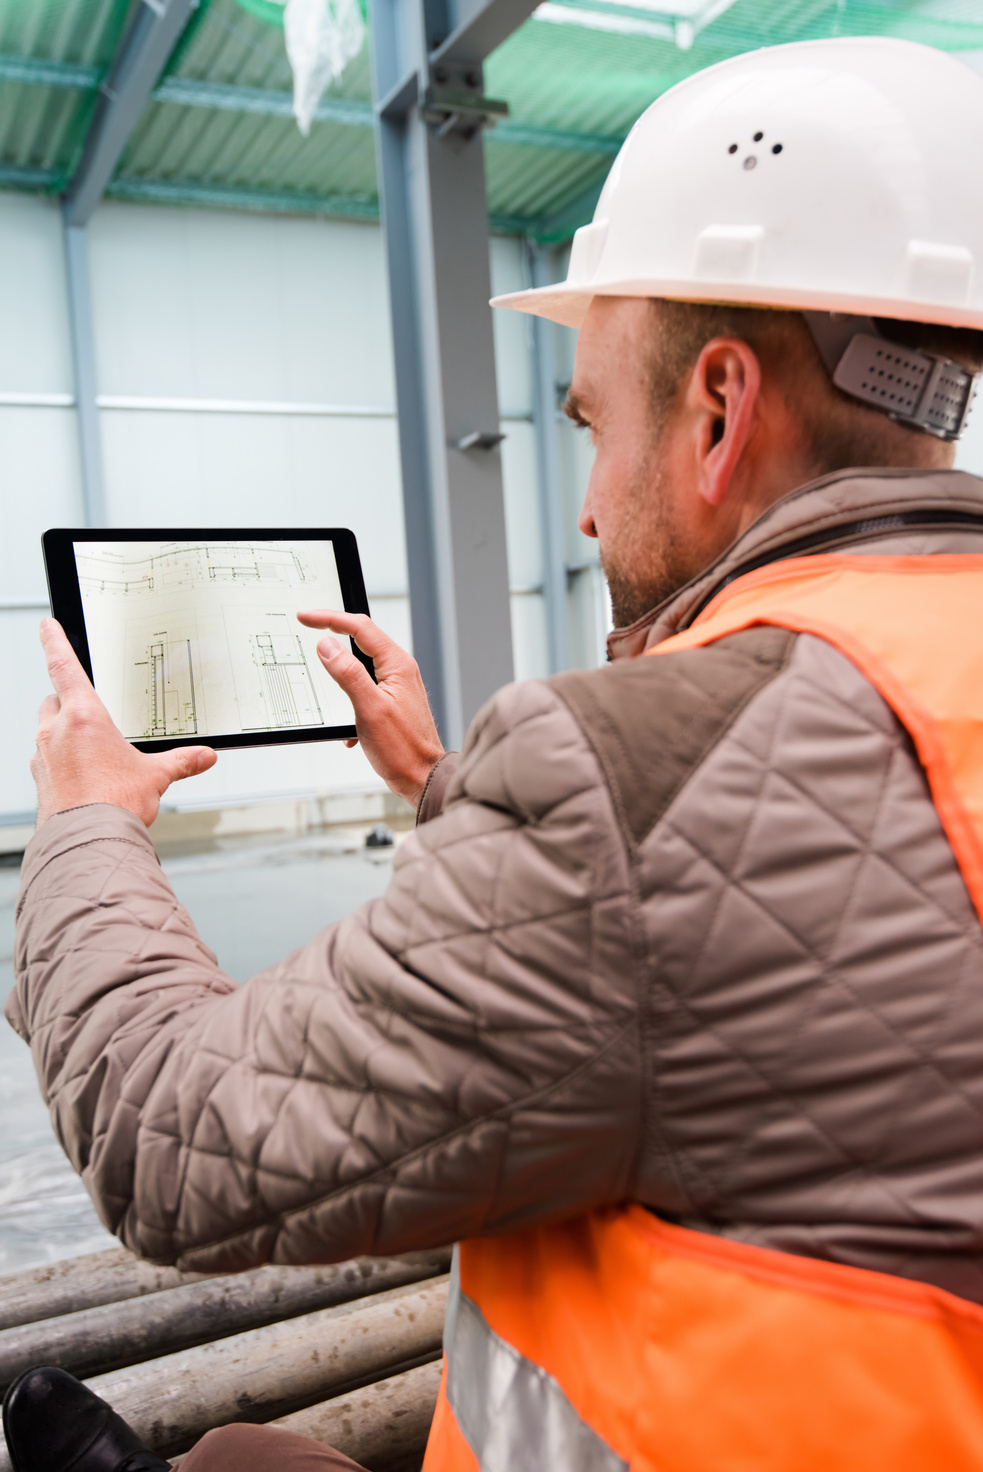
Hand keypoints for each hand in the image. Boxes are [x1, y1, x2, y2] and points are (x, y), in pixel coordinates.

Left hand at [31, 619, 216, 827]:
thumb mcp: (155, 776)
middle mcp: (56, 731)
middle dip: (68, 700)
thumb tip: (205, 756)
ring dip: (64, 732)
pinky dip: (60, 761)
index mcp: (83, 717)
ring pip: (47, 730)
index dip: (54, 641)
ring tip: (92, 753)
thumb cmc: (114, 804)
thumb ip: (180, 761)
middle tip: (90, 712)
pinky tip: (82, 778)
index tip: (47, 625)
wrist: (86, 841)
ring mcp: (43, 756)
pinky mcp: (40, 780)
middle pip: (53, 699)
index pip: (63, 666)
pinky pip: (47, 759)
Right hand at [297, 610, 443, 806]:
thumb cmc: (403, 749)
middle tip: (308, 625)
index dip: (329, 618)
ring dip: (340, 672)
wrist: (422, 778)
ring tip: (321, 673)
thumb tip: (327, 645)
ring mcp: (396, 686)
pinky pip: (364, 688)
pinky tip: (347, 727)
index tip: (305, 617)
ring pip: (361, 665)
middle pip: (361, 639)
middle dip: (333, 632)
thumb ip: (348, 674)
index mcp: (397, 665)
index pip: (360, 627)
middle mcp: (400, 670)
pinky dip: (349, 699)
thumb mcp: (369, 709)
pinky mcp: (391, 702)